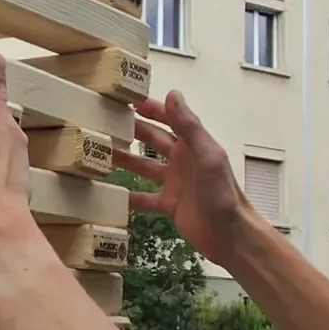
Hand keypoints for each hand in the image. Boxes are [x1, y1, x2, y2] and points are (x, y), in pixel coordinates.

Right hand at [111, 92, 253, 264]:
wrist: (229, 235)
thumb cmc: (221, 193)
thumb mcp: (207, 156)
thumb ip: (189, 126)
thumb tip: (172, 94)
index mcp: (192, 145)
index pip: (170, 120)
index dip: (152, 109)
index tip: (127, 101)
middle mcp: (181, 160)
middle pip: (152, 140)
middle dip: (132, 131)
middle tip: (104, 124)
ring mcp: (174, 183)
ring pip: (143, 167)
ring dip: (124, 160)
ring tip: (99, 154)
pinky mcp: (168, 205)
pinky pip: (143, 198)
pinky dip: (127, 196)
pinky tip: (108, 194)